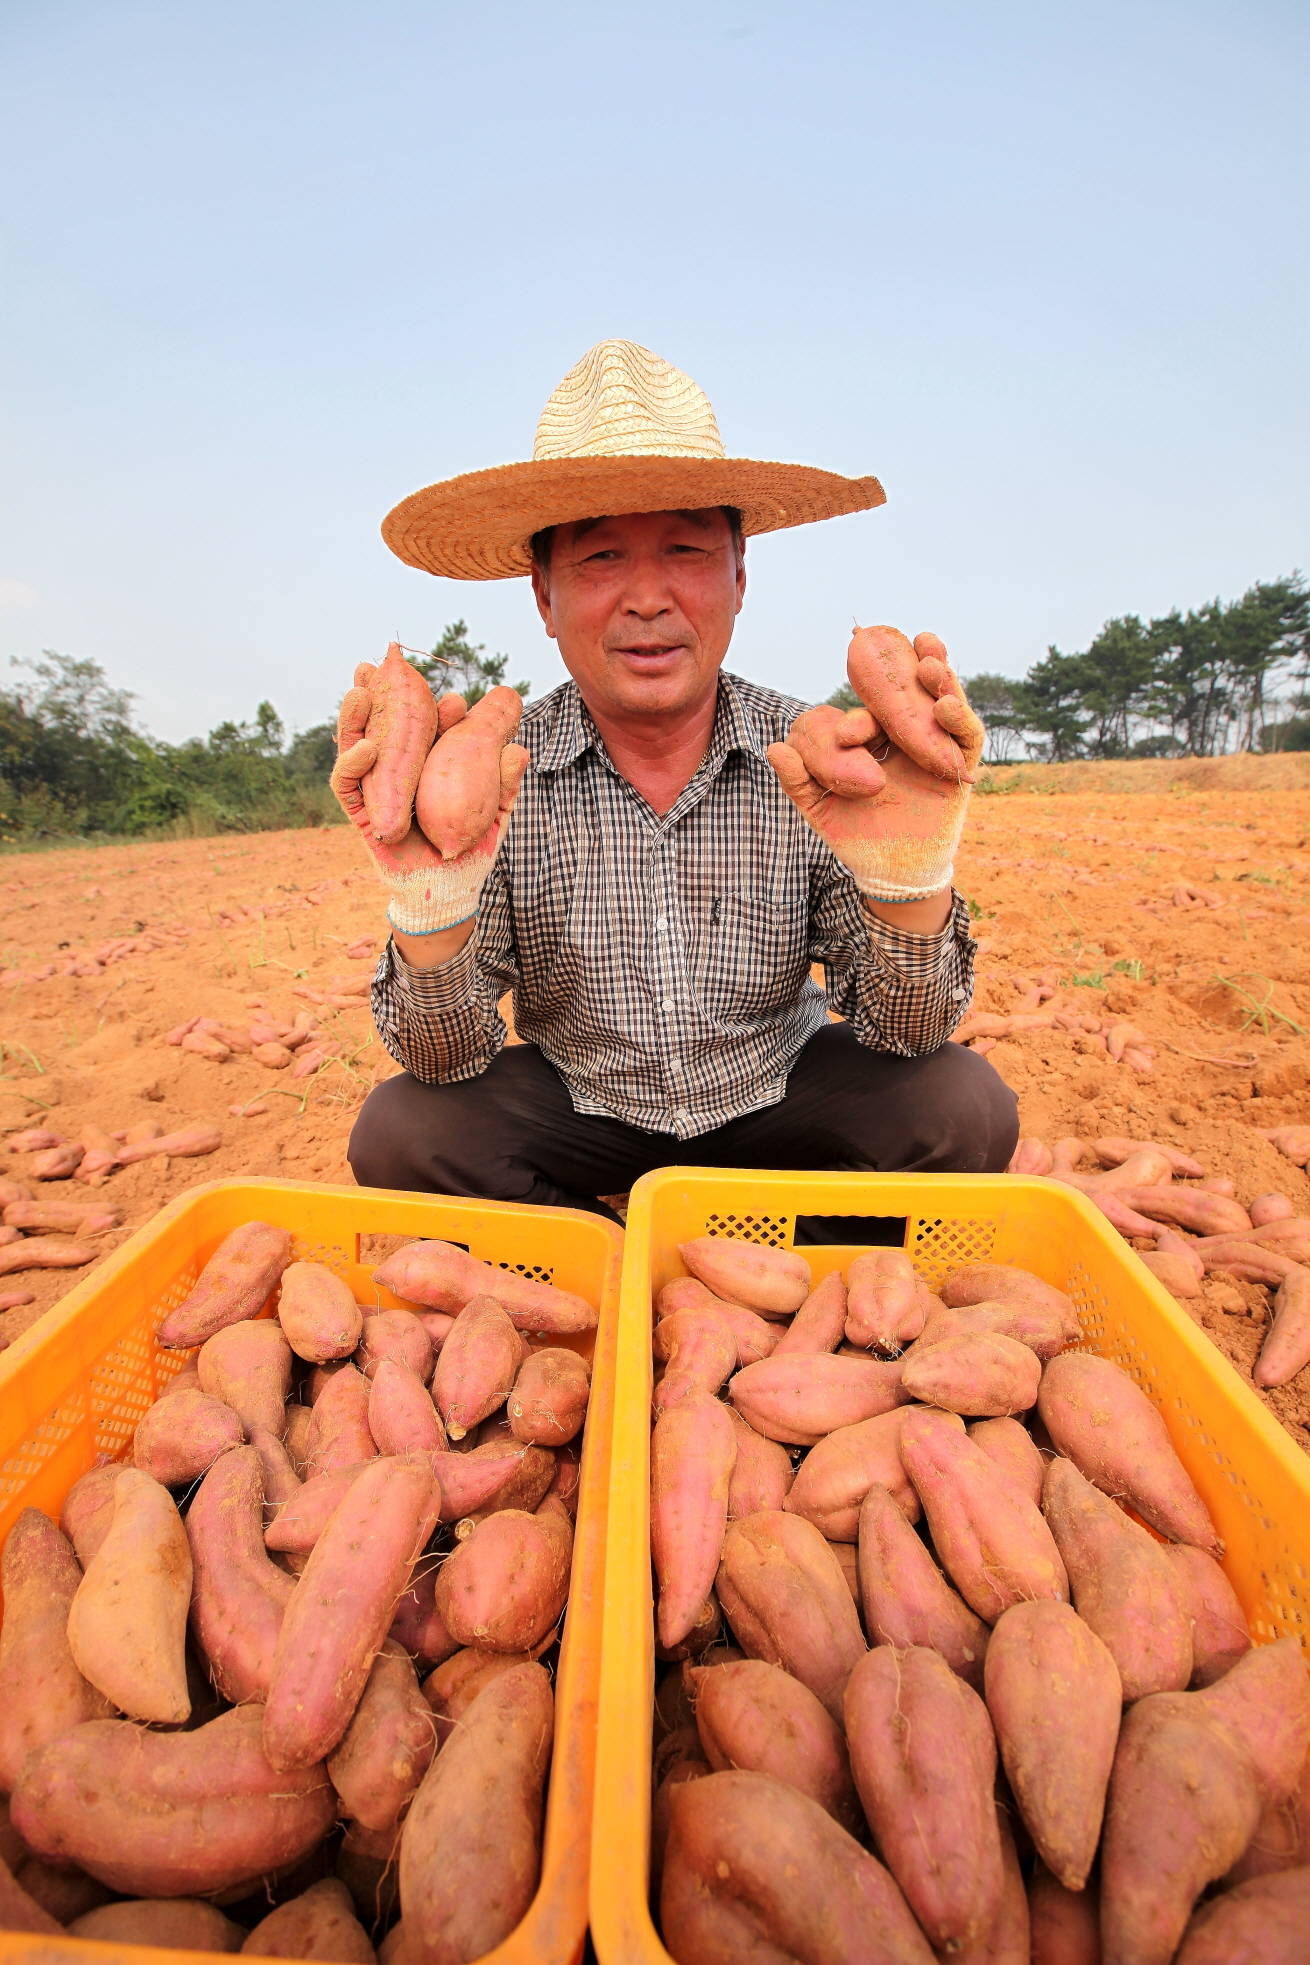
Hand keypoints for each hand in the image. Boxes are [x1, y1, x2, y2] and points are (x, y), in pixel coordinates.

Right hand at [332, 662, 528, 949]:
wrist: (446, 892)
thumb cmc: (468, 852)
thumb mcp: (493, 816)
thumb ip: (504, 785)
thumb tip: (519, 749)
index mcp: (428, 764)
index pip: (428, 729)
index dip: (436, 710)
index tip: (454, 700)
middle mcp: (398, 770)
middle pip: (384, 724)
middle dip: (379, 692)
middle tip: (380, 661)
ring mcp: (376, 788)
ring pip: (358, 743)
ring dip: (355, 714)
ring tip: (361, 688)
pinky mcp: (360, 811)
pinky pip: (349, 783)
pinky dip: (353, 761)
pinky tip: (366, 745)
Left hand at [767, 626, 983, 913]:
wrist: (890, 870)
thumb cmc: (856, 833)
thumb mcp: (821, 807)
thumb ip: (799, 781)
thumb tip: (775, 749)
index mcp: (870, 734)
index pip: (863, 710)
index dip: (855, 718)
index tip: (846, 736)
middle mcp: (903, 731)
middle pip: (908, 689)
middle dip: (905, 666)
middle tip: (902, 646)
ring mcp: (934, 742)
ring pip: (940, 699)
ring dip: (937, 676)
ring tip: (929, 662)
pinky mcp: (961, 762)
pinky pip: (965, 734)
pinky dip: (958, 717)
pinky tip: (945, 705)